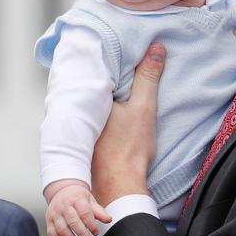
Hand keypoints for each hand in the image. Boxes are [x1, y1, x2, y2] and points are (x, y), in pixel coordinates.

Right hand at [45, 181, 111, 235]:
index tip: (96, 233)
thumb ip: (99, 211)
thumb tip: (108, 219)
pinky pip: (52, 234)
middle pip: (72, 222)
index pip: (84, 212)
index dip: (91, 224)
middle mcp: (64, 205)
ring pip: (61, 229)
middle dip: (82, 234)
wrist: (62, 191)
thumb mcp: (90, 200)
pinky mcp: (49, 220)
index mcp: (76, 199)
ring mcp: (55, 213)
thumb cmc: (77, 197)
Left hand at [92, 43, 165, 205]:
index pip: (97, 74)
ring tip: (116, 89)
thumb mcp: (143, 108)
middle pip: (93, 89)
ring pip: (92, 105)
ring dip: (101, 98)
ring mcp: (81, 130)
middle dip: (103, 80)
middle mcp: (80, 113)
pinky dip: (100, 114)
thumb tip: (156, 47)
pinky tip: (112, 116)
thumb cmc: (129, 150)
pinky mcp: (86, 143)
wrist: (120, 188)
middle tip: (116, 66)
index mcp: (91, 100)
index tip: (114, 51)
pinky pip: (93, 120)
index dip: (106, 64)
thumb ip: (148, 77)